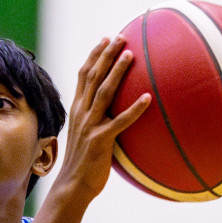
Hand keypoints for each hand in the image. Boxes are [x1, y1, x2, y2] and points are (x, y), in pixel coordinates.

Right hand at [55, 36, 150, 202]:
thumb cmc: (85, 162)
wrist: (73, 185)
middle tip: (121, 37)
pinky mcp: (101, 141)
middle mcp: (81, 113)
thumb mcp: (87, 134)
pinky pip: (120, 122)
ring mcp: (90, 126)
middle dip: (106, 55)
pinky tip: (148, 98)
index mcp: (77, 109)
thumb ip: (97, 118)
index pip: (83, 75)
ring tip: (130, 55)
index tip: (106, 39)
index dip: (95, 55)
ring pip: (103, 92)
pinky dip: (134, 109)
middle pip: (93, 76)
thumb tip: (115, 110)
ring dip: (117, 72)